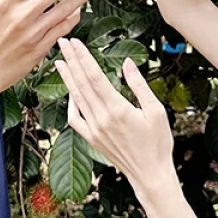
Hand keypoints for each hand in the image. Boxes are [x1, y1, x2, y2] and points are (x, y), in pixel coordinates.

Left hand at [56, 38, 174, 189]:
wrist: (150, 174)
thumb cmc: (157, 143)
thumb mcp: (156, 110)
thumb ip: (139, 85)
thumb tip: (127, 64)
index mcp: (117, 109)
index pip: (94, 76)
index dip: (83, 57)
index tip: (75, 43)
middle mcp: (101, 118)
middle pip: (81, 83)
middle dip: (71, 61)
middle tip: (62, 43)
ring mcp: (94, 130)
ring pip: (76, 98)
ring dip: (67, 78)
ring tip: (59, 61)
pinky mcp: (91, 139)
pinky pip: (75, 119)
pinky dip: (71, 104)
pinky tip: (71, 93)